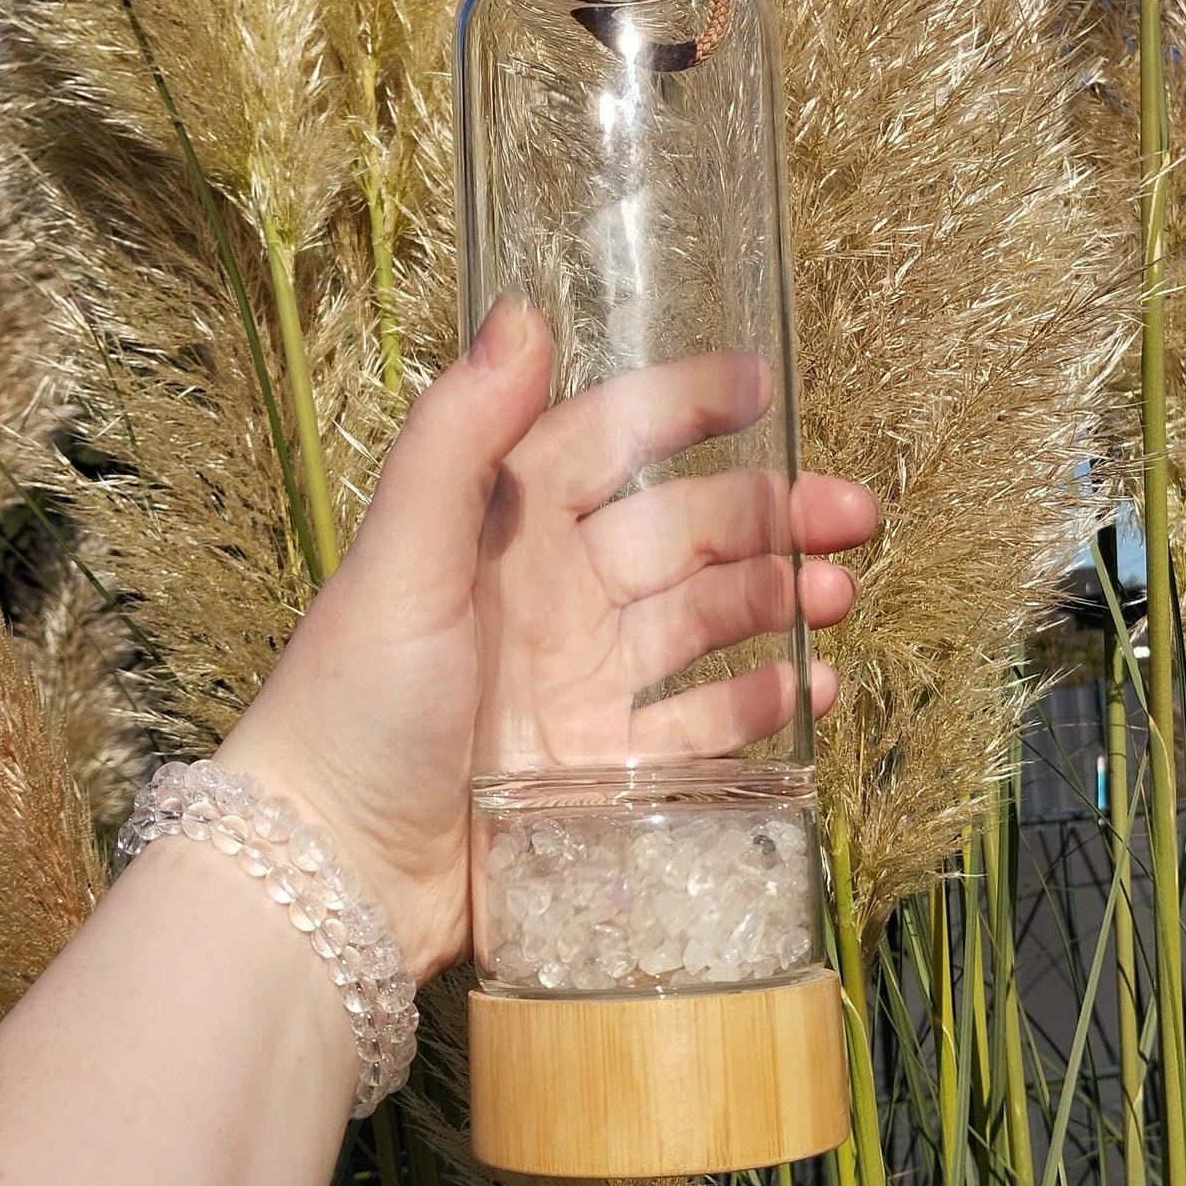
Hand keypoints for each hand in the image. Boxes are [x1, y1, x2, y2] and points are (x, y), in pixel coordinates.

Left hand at [215, 296, 878, 980]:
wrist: (331, 871)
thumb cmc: (352, 703)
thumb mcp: (400, 559)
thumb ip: (457, 439)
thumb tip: (519, 313)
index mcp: (504, 531)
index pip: (606, 442)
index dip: (680, 408)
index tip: (762, 383)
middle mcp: (553, 597)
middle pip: (682, 534)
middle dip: (769, 512)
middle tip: (854, 512)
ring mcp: (583, 684)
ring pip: (704, 623)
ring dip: (777, 600)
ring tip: (838, 597)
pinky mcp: (602, 768)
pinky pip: (699, 726)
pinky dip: (759, 704)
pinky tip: (814, 690)